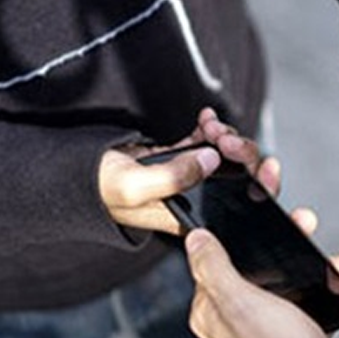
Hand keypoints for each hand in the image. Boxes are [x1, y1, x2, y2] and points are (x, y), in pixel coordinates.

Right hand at [99, 108, 278, 234]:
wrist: (73, 175)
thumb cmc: (99, 189)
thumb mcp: (133, 187)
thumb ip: (173, 176)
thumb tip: (211, 160)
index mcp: (190, 218)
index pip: (237, 208)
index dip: (259, 187)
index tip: (265, 165)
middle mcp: (195, 201)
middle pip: (238, 179)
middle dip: (239, 152)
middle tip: (223, 136)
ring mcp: (188, 180)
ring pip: (225, 158)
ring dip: (223, 136)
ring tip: (209, 125)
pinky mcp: (179, 161)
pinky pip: (206, 144)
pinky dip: (210, 129)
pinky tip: (206, 119)